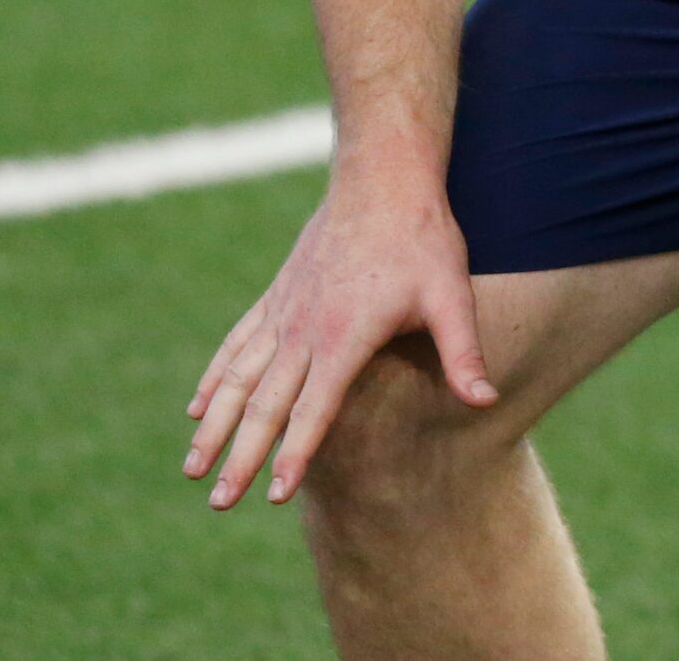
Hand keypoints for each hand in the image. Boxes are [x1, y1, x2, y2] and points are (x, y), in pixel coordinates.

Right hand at [183, 160, 496, 509]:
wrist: (382, 176)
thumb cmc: (422, 238)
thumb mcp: (451, 294)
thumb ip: (463, 353)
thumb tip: (485, 400)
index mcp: (344, 335)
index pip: (314, 408)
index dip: (294, 454)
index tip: (271, 495)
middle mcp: (304, 327)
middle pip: (264, 403)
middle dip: (240, 456)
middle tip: (218, 502)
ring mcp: (284, 310)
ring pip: (238, 377)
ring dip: (214, 425)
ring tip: (192, 468)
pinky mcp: (278, 295)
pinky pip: (237, 343)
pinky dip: (215, 378)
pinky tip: (198, 408)